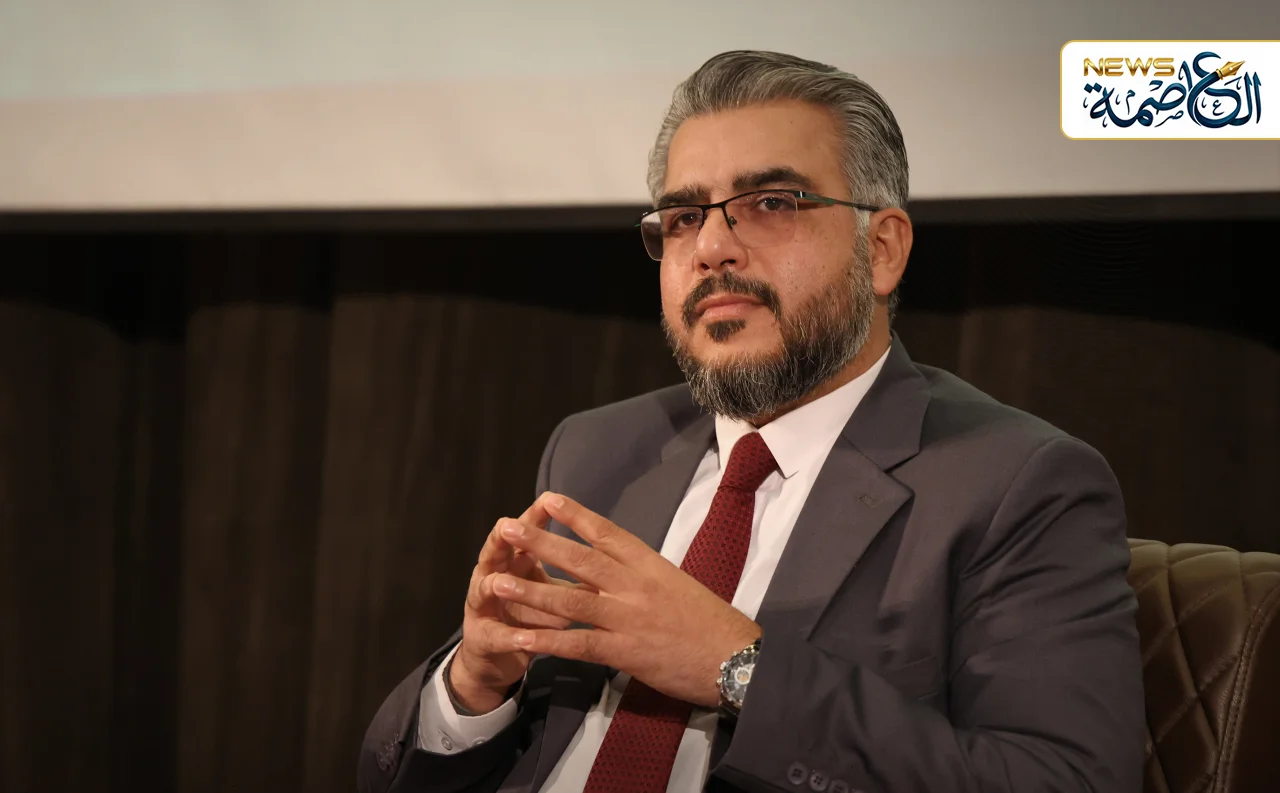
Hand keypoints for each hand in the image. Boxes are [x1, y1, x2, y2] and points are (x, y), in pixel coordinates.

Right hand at [451, 505, 588, 713]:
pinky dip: (509, 637)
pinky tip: (522, 638)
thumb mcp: (553, 591)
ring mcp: (483, 608)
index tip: (549, 500)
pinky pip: (497, 637)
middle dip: (504, 541)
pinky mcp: (482, 639)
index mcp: (514, 561)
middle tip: (507, 526)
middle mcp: (492, 576)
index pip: (526, 533)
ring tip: (500, 583)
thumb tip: (611, 562)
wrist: (496, 656)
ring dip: (496, 587)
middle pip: (498, 553)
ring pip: (486, 592)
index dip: (535, 518)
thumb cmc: (530, 615)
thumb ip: (575, 576)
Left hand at [489, 492, 761, 707]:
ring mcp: (629, 618)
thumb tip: (617, 569)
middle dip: (540, 543)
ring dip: (531, 590)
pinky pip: (578, 644)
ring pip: (571, 600)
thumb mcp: (678, 587)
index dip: (576, 515)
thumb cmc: (711, 624)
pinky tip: (520, 638)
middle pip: (581, 559)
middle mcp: (636, 586)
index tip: (548, 498)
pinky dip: (547, 641)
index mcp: (651, 565)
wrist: (737, 659)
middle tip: (507, 528)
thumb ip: (645, 577)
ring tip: (496, 581)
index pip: (608, 533)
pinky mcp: (626, 652)